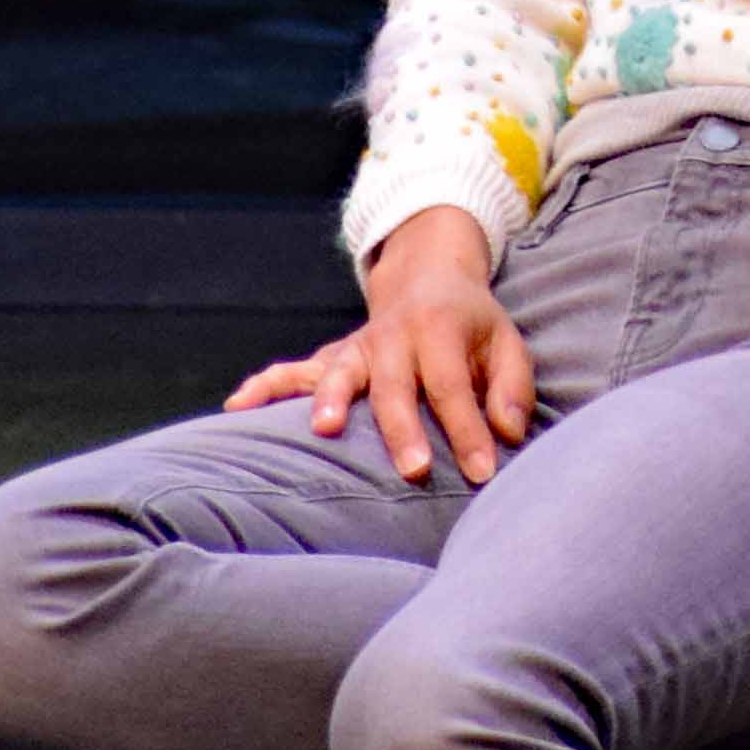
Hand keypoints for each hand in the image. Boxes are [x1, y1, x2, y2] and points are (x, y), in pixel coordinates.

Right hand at [223, 204, 532, 487]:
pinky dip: (265, 386)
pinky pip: (293, 371)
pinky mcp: (334, 357)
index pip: (453, 386)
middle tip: (412, 469)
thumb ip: (512, 387)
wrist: (427, 277)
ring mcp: (358, 346)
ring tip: (323, 429)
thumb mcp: (506, 343)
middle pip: (396, 385)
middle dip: (403, 428)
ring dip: (330, 399)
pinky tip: (238, 406)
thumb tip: (508, 433)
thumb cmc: (471, 326)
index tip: (481, 473)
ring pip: (339, 372)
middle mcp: (393, 335)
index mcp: (440, 328)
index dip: (469, 431)